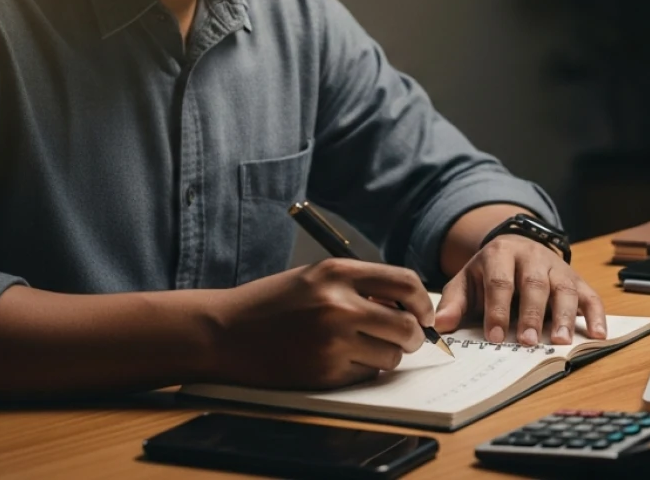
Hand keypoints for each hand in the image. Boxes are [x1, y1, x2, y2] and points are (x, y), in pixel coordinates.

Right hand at [213, 259, 432, 388]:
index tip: (424, 313)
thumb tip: (406, 305)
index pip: (405, 282)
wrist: (225, 332)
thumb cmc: (271, 303)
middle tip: (403, 339)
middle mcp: (339, 305)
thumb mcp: (315, 277)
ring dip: (385, 356)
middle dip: (412, 337)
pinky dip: (360, 371)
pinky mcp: (324, 373)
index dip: (423, 302)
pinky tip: (336, 360)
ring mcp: (332, 341)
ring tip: (360, 347)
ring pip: (391, 356)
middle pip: (407, 326)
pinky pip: (366, 375)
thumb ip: (359, 285)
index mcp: (337, 272)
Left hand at [432, 235, 606, 346]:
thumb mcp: (467, 281)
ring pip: (564, 289)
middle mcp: (531, 256)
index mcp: (500, 254)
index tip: (495, 336)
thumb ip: (454, 302)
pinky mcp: (576, 278)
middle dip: (531, 314)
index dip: (497, 309)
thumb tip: (439, 325)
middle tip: (528, 342)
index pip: (499, 281)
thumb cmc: (489, 272)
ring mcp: (557, 267)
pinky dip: (596, 314)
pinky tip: (597, 334)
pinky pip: (590, 294)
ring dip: (565, 316)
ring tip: (560, 342)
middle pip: (534, 284)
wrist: (514, 246)